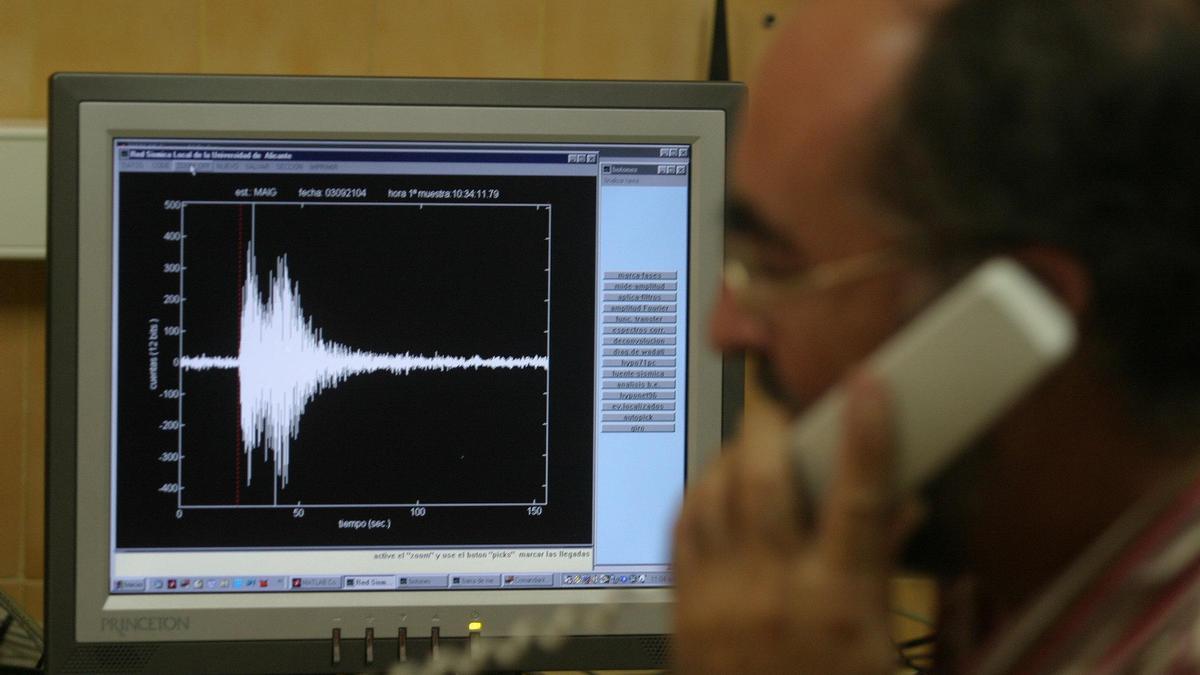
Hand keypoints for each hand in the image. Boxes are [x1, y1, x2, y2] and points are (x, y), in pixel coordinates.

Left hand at [672, 373, 907, 673]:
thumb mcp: (880, 644)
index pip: (858, 503)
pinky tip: (717, 485)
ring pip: (715, 495)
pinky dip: (699, 494)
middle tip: (783, 406)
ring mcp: (721, 597)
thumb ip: (885, 566)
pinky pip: (682, 528)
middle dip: (772, 427)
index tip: (868, 385)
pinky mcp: (684, 606)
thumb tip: (901, 504)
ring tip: (754, 443)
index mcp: (840, 604)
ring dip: (734, 456)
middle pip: (765, 481)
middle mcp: (774, 592)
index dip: (867, 436)